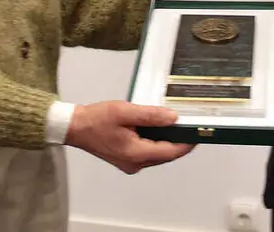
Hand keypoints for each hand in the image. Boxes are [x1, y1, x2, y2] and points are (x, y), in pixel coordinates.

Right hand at [65, 101, 193, 173]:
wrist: (75, 127)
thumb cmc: (96, 119)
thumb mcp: (125, 111)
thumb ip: (150, 115)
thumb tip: (173, 118)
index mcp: (136, 154)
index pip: (170, 152)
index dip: (187, 143)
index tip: (198, 132)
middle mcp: (135, 163)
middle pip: (166, 154)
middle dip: (179, 140)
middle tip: (189, 124)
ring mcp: (131, 163)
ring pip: (158, 154)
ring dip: (167, 140)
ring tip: (176, 122)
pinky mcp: (127, 159)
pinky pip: (148, 152)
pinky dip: (156, 141)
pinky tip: (157, 127)